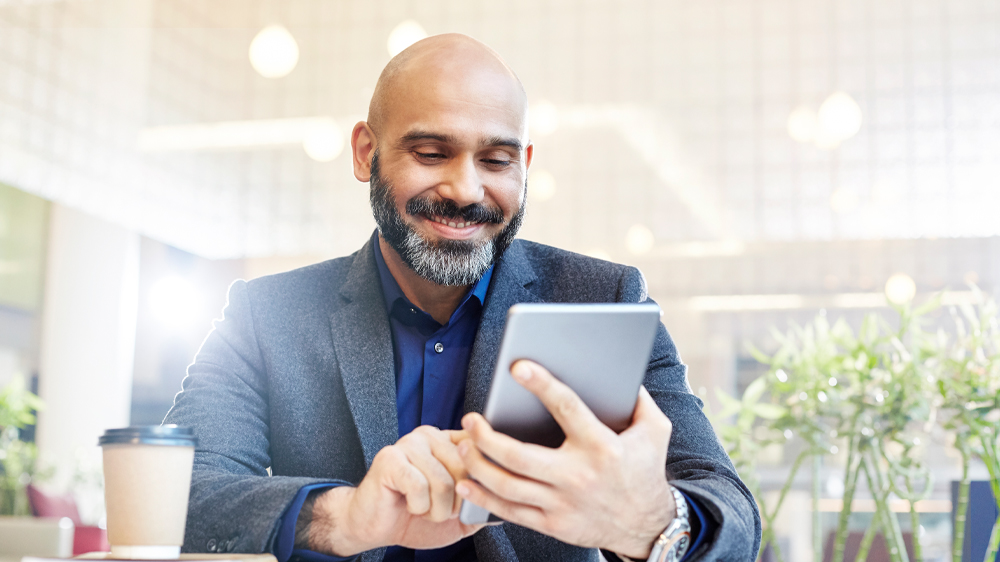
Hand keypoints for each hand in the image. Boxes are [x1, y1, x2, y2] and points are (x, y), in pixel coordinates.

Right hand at [308, 426, 484, 555]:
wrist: (375, 526)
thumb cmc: (414, 516)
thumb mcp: (457, 515)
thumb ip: (481, 505)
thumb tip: (509, 508)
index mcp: (449, 442)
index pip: (480, 448)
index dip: (482, 477)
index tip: (472, 495)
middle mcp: (430, 436)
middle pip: (466, 468)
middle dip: (456, 502)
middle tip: (439, 509)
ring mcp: (408, 443)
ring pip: (444, 481)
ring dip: (436, 510)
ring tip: (423, 509)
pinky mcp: (390, 458)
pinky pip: (420, 487)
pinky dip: (418, 507)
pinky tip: (408, 505)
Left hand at [455, 360, 675, 559]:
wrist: (648, 527)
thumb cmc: (646, 471)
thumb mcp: (655, 431)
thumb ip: (639, 399)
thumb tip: (622, 370)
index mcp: (601, 446)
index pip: (566, 408)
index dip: (541, 385)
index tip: (517, 367)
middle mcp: (578, 476)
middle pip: (519, 456)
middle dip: (486, 436)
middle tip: (470, 419)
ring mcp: (563, 504)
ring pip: (508, 485)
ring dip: (478, 464)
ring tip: (464, 445)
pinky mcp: (554, 525)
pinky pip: (510, 512)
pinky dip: (483, 497)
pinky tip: (467, 481)